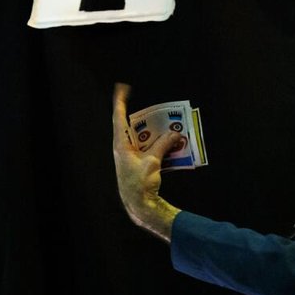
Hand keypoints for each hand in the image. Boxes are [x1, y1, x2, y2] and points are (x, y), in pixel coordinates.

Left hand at [112, 84, 185, 241]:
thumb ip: (164, 145)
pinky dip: (160, 146)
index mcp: (121, 145)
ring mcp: (131, 157)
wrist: (139, 206)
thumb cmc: (140, 184)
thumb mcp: (153, 161)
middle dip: (149, 120)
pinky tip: (173, 146)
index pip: (119, 119)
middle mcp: (124, 149)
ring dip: (158, 135)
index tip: (122, 88)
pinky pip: (150, 150)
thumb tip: (175, 135)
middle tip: (161, 112)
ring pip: (144, 139)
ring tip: (172, 129)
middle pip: (135, 127)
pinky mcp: (139, 165)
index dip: (120, 102)